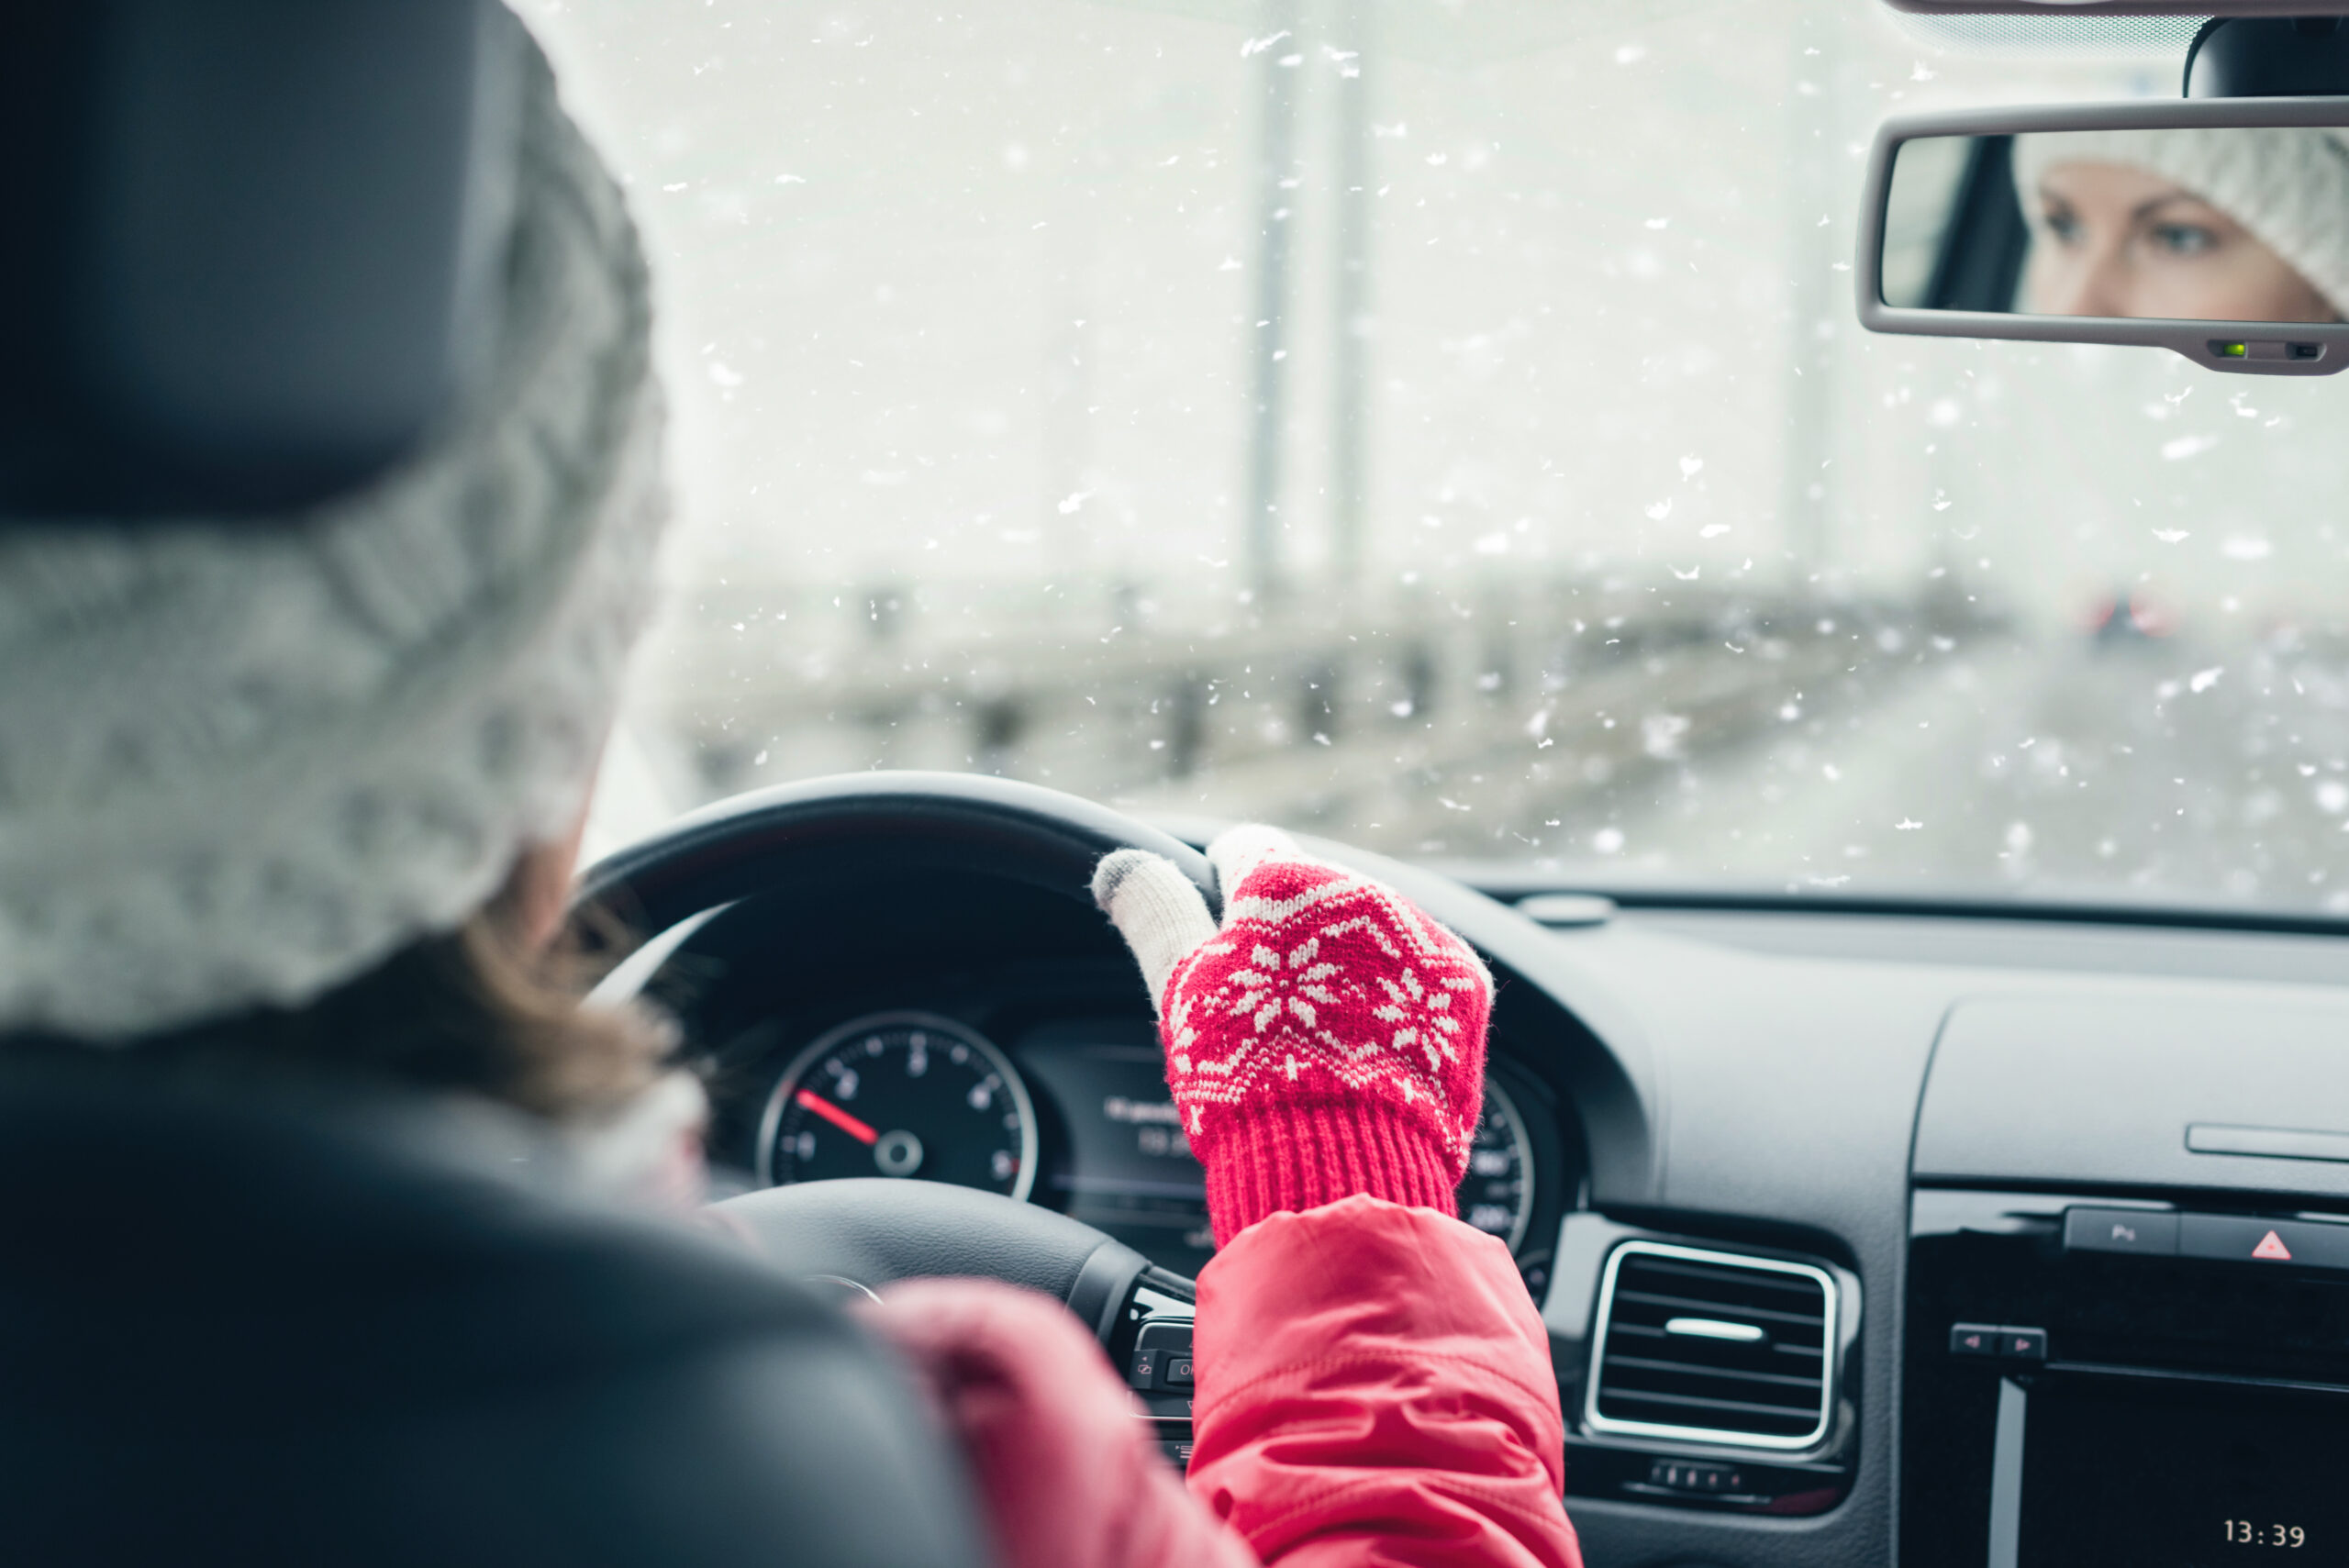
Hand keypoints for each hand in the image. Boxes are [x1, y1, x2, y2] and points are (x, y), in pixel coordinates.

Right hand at [1092, 826, 1490, 1244]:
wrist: (1343, 1161)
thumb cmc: (1247, 1074)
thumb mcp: (1183, 987)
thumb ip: (1156, 913)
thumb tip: (1122, 868)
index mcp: (1285, 881)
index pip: (1246, 851)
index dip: (1224, 887)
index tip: (1222, 923)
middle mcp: (1362, 890)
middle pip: (1314, 898)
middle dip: (1292, 938)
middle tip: (1269, 1010)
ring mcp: (1421, 936)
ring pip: (1371, 935)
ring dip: (1348, 967)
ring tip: (1323, 1038)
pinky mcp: (1464, 985)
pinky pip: (1421, 976)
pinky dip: (1397, 1001)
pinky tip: (1370, 1048)